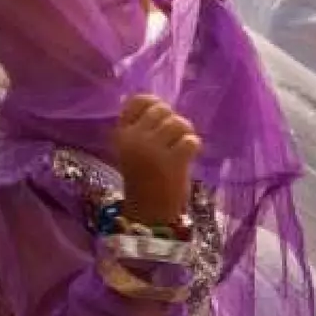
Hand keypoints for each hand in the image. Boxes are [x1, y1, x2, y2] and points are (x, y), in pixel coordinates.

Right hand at [114, 94, 199, 227]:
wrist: (148, 213)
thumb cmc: (145, 179)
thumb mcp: (134, 151)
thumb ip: (143, 128)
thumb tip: (163, 105)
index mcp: (122, 135)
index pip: (138, 101)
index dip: (155, 103)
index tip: (162, 117)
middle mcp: (134, 139)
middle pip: (162, 110)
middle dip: (173, 121)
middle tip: (176, 138)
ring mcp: (152, 150)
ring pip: (178, 123)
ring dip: (185, 133)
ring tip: (182, 147)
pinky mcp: (171, 162)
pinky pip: (190, 140)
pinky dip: (193, 147)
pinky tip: (188, 157)